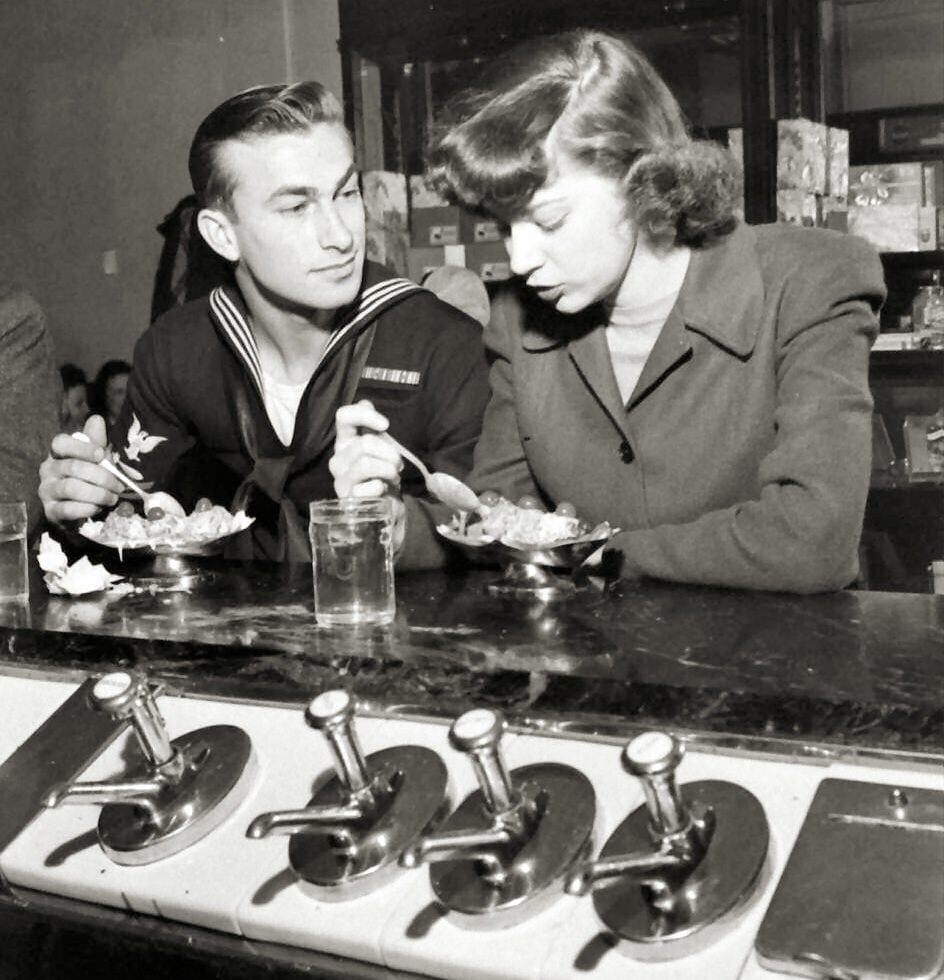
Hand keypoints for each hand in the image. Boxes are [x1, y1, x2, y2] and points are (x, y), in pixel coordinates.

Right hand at [39, 415, 123, 523]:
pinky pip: (69, 509)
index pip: (60, 442)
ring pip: (71, 488)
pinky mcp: (50, 512)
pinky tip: (98, 508)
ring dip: (98, 494)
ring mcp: (46, 491)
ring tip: (112, 498)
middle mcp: (47, 470)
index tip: (102, 454)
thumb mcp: (96, 458)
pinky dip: (88, 508)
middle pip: (73, 467)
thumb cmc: (90, 479)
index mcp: (58, 453)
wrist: (80, 511)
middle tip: (119, 486)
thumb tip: (97, 419)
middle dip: (102, 477)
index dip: (82, 447)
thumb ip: (96, 440)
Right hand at [330, 400, 408, 553]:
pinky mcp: (347, 498)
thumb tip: (365, 403)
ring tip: (394, 477)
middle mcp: (338, 458)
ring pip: (366, 464)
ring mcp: (340, 479)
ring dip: (388, 470)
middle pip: (363, 443)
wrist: (386, 506)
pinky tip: (382, 491)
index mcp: (345, 441)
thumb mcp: (382, 447)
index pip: (344, 416)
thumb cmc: (384, 474)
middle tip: (398, 464)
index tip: (386, 425)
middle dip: (389, 452)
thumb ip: (373, 426)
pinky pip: (369, 486)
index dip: (365, 416)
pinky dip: (382, 487)